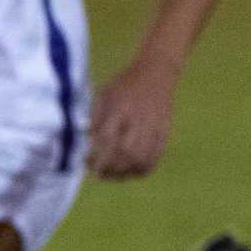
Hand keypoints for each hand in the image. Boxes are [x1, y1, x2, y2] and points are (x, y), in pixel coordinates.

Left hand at [86, 55, 181, 179]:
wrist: (157, 73)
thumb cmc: (124, 84)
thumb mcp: (105, 93)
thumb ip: (95, 116)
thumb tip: (86, 142)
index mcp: (120, 108)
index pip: (107, 138)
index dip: (96, 154)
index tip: (86, 161)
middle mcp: (138, 119)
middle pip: (125, 152)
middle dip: (110, 168)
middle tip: (98, 174)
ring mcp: (154, 127)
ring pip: (141, 157)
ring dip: (126, 172)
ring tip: (114, 177)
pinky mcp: (164, 132)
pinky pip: (156, 156)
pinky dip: (144, 169)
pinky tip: (133, 173)